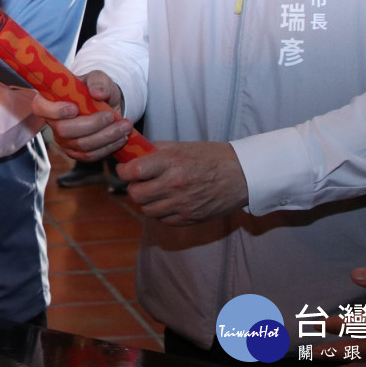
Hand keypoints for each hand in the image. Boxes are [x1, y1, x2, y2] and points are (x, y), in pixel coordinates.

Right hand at [29, 70, 131, 160]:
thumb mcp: (98, 78)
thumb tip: (98, 93)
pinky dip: (109, 147)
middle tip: (111, 116)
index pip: (40, 107)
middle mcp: (53, 123)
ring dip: (106, 136)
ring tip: (124, 126)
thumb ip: (98, 82)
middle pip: (64, 130)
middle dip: (92, 125)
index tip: (74, 107)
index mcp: (50, 101)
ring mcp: (64, 141)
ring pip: (82, 145)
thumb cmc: (96, 89)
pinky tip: (121, 137)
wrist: (106, 105)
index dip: (54, 111)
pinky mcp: (77, 153)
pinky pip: (91, 155)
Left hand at [116, 141, 246, 224]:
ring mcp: (181, 204)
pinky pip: (163, 220)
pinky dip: (160, 212)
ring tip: (152, 193)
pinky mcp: (190, 218)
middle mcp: (174, 184)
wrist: (242, 175)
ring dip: (146, 202)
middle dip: (133, 188)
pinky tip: (167, 202)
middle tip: (138, 182)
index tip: (124, 169)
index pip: (133, 171)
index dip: (123, 171)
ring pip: (147, 209)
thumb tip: (135, 153)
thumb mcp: (182, 146)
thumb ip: (157, 151)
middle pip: (136, 194)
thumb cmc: (212, 157)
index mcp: (171, 162)